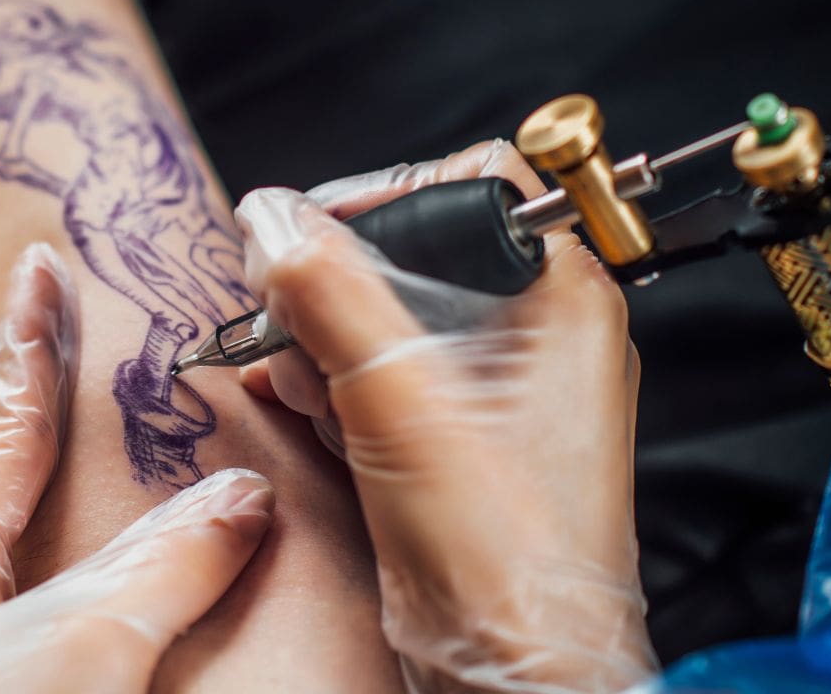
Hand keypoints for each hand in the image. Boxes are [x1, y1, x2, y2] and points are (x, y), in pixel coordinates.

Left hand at [0, 243, 274, 693]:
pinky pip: (110, 624)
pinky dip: (144, 582)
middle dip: (64, 411)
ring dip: (115, 507)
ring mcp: (13, 666)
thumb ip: (162, 566)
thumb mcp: (81, 646)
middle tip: (92, 339)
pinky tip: (158, 581)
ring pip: (73, 561)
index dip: (28, 342)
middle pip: (28, 485)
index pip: (2, 429)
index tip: (38, 267)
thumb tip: (242, 496)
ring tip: (143, 451)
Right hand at [235, 140, 654, 692]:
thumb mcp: (399, 398)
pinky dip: (333, 380)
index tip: (307, 230)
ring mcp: (496, 391)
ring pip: (391, 317)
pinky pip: (385, 377)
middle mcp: (536, 336)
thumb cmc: (507, 553)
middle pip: (416, 252)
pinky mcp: (457, 439)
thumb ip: (329, 294)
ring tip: (290, 369)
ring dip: (322, 334)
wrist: (513, 672)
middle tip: (282, 306)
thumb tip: (270, 217)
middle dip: (334, 281)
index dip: (382, 194)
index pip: (472, 184)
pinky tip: (299, 399)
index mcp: (561, 299)